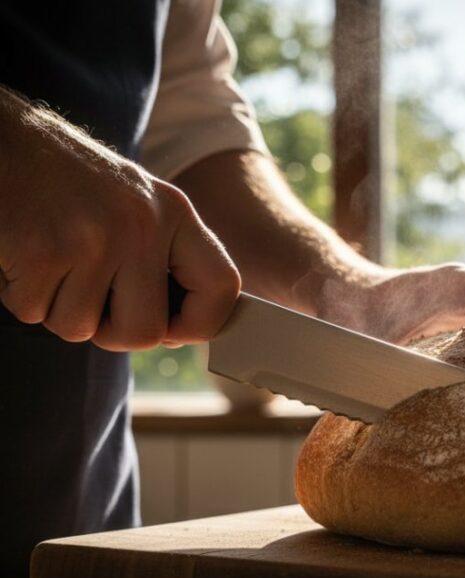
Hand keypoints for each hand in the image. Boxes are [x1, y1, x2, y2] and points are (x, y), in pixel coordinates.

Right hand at [0, 90, 239, 349]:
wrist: (3, 139)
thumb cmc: (70, 180)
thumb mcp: (137, 202)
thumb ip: (164, 257)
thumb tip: (178, 331)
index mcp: (174, 212)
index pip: (223, 286)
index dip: (202, 323)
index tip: (174, 330)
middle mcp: (142, 225)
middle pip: (146, 332)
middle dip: (112, 332)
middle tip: (91, 303)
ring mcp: (94, 240)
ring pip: (80, 328)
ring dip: (57, 308)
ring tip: (51, 262)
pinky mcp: (43, 252)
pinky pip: (35, 313)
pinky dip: (21, 295)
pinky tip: (24, 256)